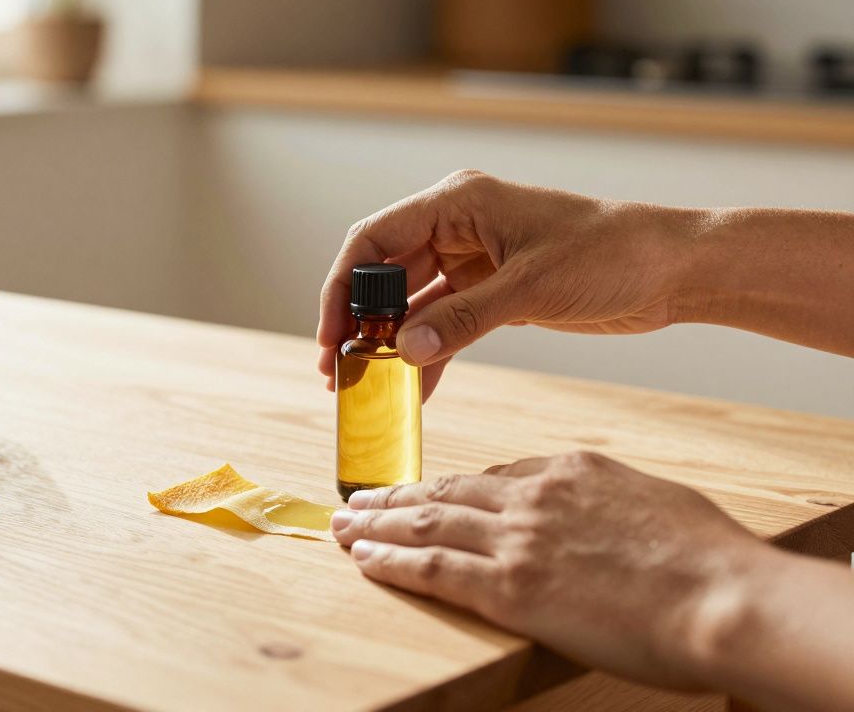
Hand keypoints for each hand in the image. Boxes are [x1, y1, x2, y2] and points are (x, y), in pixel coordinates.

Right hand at [317, 171, 697, 392]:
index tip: (331, 336)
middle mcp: (457, 226)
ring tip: (368, 388)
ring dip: (391, 343)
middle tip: (340, 371)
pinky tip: (415, 389)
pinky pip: (443, 323)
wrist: (674, 269)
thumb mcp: (531, 288)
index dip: (342, 287)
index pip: (373, 239)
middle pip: (385, 274)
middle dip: (360, 322)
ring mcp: (474, 259)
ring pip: (412, 303)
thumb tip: (403, 352)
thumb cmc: (613, 254)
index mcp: (458, 202)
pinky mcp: (493, 290)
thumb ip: (463, 319)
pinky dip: (428, 354)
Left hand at [330, 451, 768, 689]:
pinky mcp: (508, 587)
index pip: (494, 476)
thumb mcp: (655, 501)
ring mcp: (516, 540)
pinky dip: (391, 561)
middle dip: (396, 497)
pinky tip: (364, 558)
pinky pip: (433, 568)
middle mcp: (532, 497)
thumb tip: (595, 511)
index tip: (428, 493)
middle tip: (358, 499)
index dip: (451, 488)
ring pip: (427, 522)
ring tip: (344, 525)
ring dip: (377, 525)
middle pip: (446, 490)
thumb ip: (608, 499)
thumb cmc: (708, 558)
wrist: (722, 596)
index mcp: (570, 470)